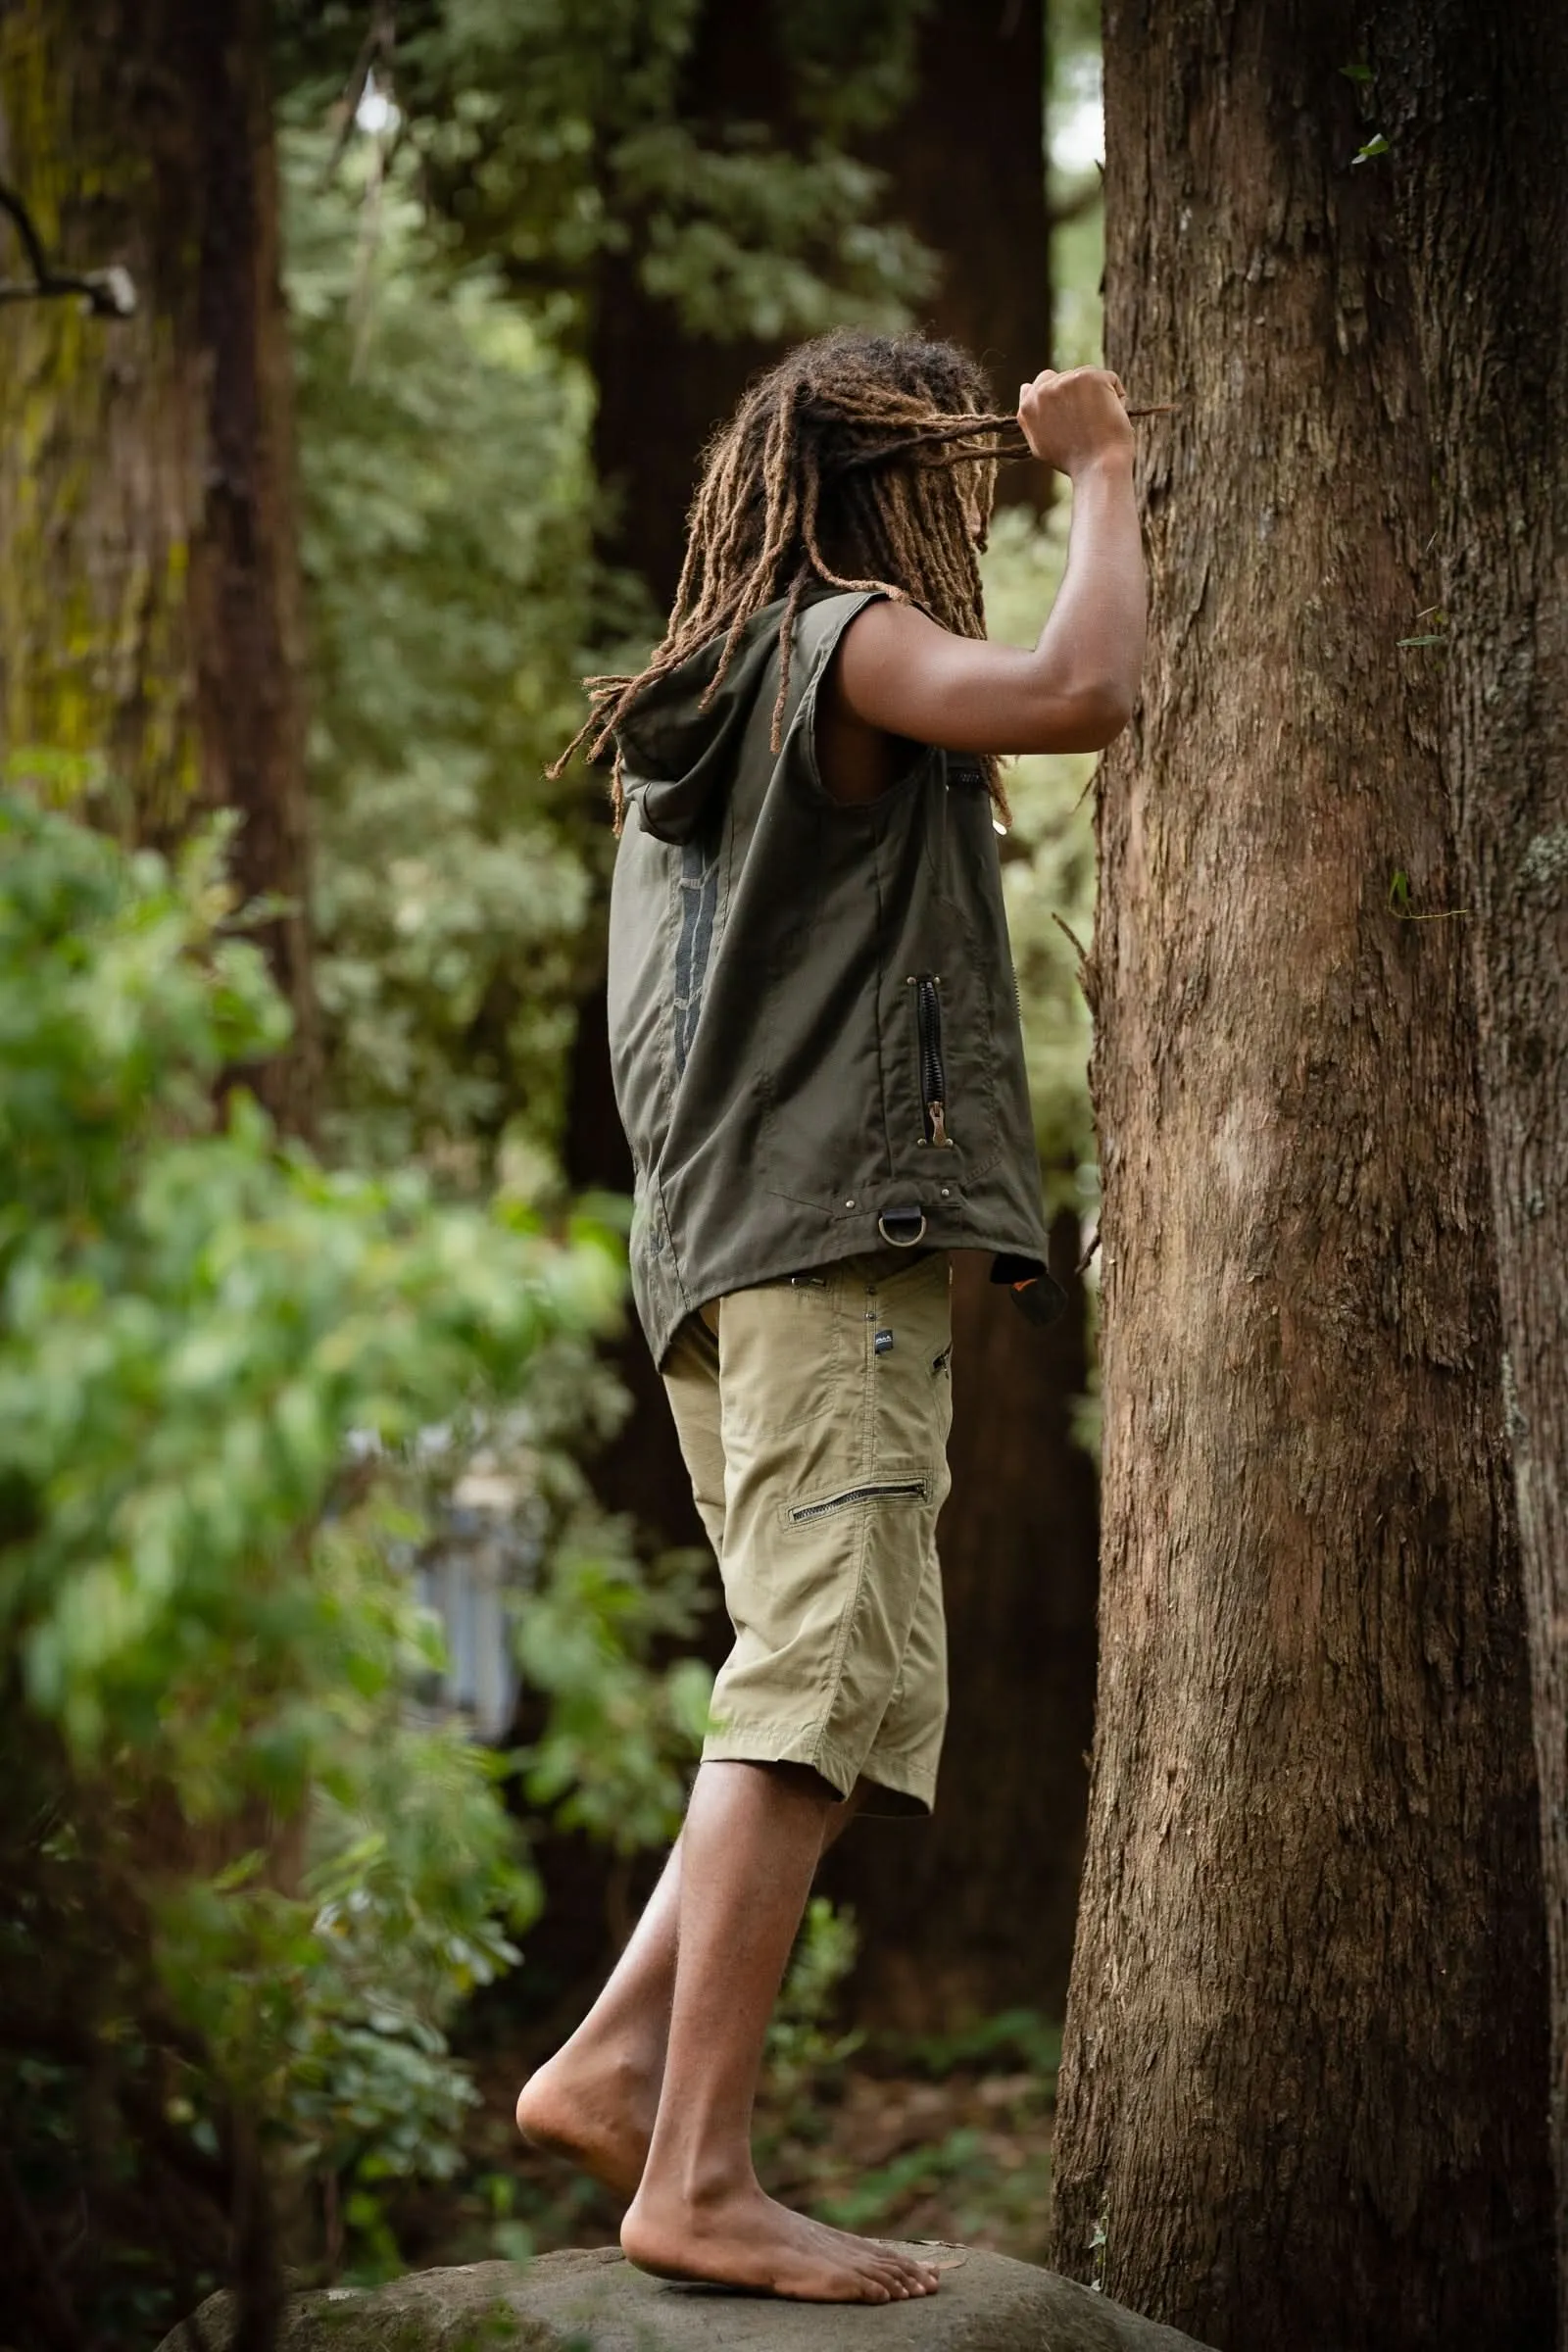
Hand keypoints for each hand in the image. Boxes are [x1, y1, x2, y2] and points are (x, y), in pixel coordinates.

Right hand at [1017, 366, 1133, 476]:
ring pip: (1088, 377)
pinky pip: (1110, 380)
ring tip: (1098, 425)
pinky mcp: (1089, 377)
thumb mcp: (1039, 443)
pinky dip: (1117, 397)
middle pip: (1065, 376)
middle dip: (1077, 394)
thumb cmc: (1073, 462)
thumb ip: (1031, 416)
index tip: (1071, 415)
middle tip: (1086, 424)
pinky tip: (1111, 418)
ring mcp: (1065, 381)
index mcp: (1028, 406)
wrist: (1097, 468)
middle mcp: (1042, 391)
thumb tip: (1025, 387)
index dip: (1060, 398)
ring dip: (1097, 396)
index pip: (1042, 383)